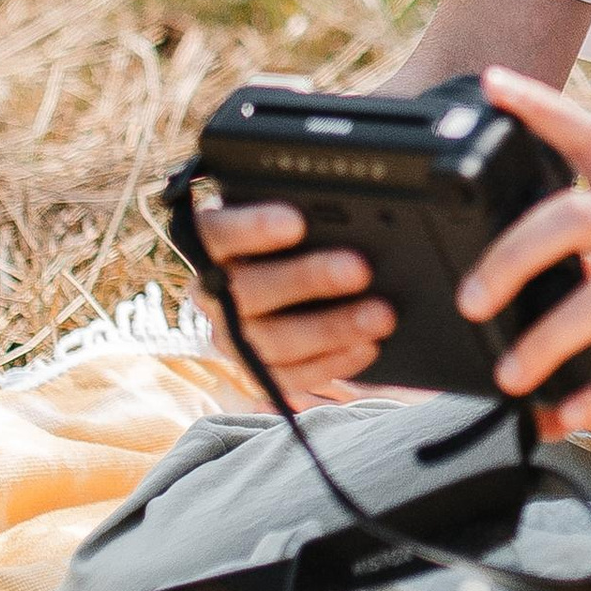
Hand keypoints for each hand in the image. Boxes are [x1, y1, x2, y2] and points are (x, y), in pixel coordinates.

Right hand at [191, 196, 393, 407]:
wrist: (282, 289)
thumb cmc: (290, 240)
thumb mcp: (288, 218)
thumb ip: (304, 215)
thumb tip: (349, 217)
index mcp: (209, 243)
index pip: (217, 232)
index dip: (252, 228)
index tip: (298, 222)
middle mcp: (209, 293)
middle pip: (248, 291)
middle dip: (308, 279)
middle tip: (360, 269)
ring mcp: (230, 337)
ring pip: (273, 340)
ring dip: (332, 328)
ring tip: (380, 316)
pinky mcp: (255, 372)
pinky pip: (290, 376)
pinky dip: (332, 363)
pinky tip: (367, 347)